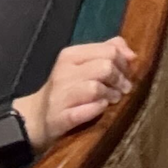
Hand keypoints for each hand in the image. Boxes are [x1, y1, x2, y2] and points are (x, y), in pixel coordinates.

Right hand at [13, 37, 135, 152]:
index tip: (126, 73)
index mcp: (70, 55)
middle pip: (105, 67)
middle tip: (123, 89)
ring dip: (111, 95)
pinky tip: (101, 109)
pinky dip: (98, 109)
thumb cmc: (66, 89)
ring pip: (96, 87)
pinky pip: (86, 110)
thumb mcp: (82, 65)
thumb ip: (106, 52)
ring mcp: (60, 95)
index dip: (123, 62)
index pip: (108, 49)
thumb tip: (132, 54)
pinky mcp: (60, 117)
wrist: (35, 118)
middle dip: (120, 78)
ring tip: (113, 100)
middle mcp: (64, 71)